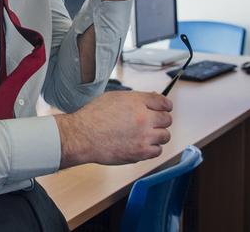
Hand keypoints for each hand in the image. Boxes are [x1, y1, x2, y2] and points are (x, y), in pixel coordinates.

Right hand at [54, 91, 172, 167]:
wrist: (82, 136)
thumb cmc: (93, 117)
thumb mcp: (113, 98)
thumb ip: (134, 99)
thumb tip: (149, 100)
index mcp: (136, 102)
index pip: (163, 102)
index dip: (165, 106)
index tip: (164, 109)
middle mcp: (143, 117)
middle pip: (167, 119)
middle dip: (161, 120)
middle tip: (152, 123)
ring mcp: (144, 136)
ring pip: (165, 135)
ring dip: (158, 135)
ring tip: (145, 135)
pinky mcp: (141, 152)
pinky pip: (158, 150)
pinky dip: (152, 148)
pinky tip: (142, 145)